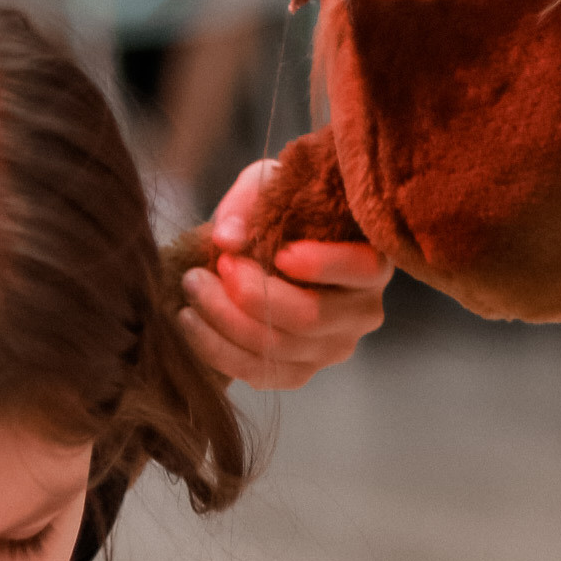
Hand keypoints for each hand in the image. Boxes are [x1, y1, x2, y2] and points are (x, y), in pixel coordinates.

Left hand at [180, 156, 389, 387]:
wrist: (259, 255)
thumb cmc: (276, 215)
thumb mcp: (266, 187)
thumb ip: (248, 202)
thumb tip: (227, 239)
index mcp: (370, 262)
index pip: (361, 269)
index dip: (321, 265)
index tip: (280, 252)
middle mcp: (362, 312)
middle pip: (310, 316)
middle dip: (253, 293)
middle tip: (214, 267)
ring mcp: (332, 349)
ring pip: (276, 347)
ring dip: (224, 319)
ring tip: (192, 287)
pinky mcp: (298, 373)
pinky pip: (257, 373)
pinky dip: (216, 349)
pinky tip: (190, 321)